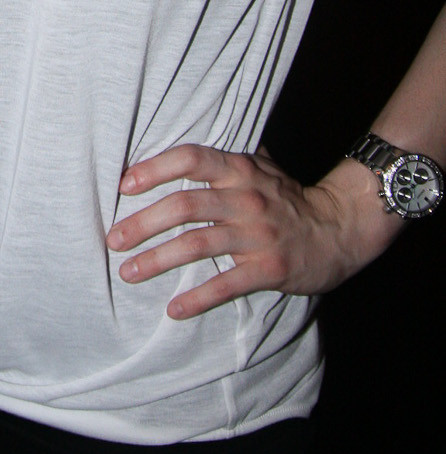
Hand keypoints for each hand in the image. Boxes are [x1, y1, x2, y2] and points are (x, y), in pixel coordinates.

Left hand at [105, 144, 387, 320]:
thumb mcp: (261, 166)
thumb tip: (183, 144)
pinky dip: (197, 298)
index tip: (124, 186)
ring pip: (198, 244)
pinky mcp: (268, 269)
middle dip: (143, 222)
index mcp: (239, 169)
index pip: (191, 158)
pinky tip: (173, 309)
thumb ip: (225, 158)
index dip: (155, 169)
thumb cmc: (289, 196)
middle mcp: (246, 197)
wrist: (340, 228)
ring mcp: (257, 234)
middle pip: (185, 205)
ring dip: (158, 260)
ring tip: (129, 272)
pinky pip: (226, 284)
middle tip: (113, 239)